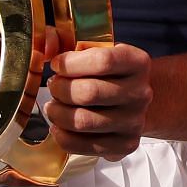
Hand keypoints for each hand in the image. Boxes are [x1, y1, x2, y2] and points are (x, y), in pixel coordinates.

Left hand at [43, 43, 151, 160]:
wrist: (133, 100)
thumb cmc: (107, 73)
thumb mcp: (95, 49)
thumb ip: (67, 41)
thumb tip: (45, 45)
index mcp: (138, 63)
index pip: (103, 61)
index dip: (72, 63)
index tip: (57, 63)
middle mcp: (141, 93)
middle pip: (90, 93)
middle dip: (61, 89)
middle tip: (53, 86)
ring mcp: (134, 122)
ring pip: (84, 121)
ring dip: (58, 113)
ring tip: (53, 106)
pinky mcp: (124, 145)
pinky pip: (84, 146)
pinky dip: (63, 136)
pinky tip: (59, 126)